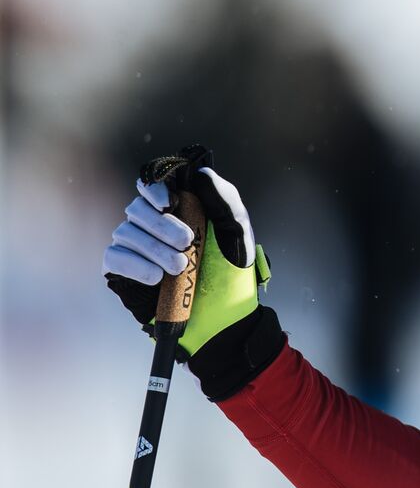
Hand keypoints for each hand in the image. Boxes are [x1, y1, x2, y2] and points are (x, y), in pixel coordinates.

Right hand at [102, 146, 268, 358]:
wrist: (222, 315)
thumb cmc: (231, 272)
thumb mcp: (236, 232)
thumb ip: (223, 200)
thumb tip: (200, 171)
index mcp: (177, 209)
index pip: (150, 186)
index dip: (153, 188)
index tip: (169, 201)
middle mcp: (151, 225)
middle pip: (137, 209)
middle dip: (162, 224)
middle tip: (188, 243)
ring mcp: (135, 248)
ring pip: (125, 232)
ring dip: (154, 248)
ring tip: (180, 267)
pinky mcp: (122, 272)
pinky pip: (114, 257)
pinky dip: (135, 265)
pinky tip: (157, 277)